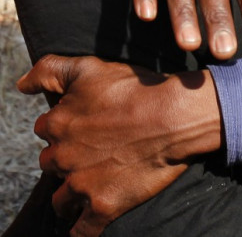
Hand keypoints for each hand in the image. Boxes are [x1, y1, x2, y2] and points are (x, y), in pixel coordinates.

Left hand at [17, 55, 220, 236]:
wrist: (174, 116)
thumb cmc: (136, 89)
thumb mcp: (91, 68)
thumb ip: (51, 70)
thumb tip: (21, 84)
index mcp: (57, 124)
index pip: (45, 129)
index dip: (64, 124)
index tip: (84, 122)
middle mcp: (62, 157)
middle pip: (51, 164)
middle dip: (67, 158)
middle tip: (93, 149)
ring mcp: (81, 186)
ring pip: (62, 200)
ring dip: (72, 194)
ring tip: (92, 184)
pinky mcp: (103, 207)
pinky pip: (82, 231)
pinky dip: (83, 229)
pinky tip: (91, 218)